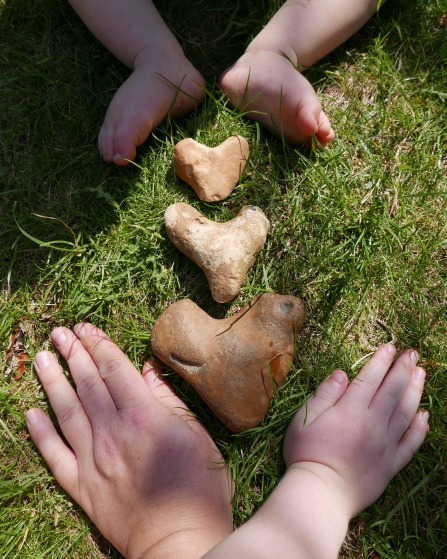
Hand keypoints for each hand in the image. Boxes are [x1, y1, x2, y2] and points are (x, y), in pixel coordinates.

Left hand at [26, 323, 232, 558]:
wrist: (179, 541)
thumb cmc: (198, 487)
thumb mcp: (197, 435)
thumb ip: (169, 400)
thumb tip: (147, 371)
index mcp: (143, 416)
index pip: (113, 369)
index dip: (98, 345)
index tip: (86, 328)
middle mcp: (112, 432)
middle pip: (87, 384)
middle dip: (72, 354)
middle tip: (59, 333)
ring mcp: (93, 459)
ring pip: (66, 412)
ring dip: (52, 382)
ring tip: (42, 359)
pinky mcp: (82, 487)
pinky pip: (54, 456)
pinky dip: (39, 434)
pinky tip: (29, 414)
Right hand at [283, 344, 428, 516]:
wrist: (320, 493)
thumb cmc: (306, 453)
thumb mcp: (304, 417)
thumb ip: (325, 394)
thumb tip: (342, 373)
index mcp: (351, 410)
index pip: (370, 379)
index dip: (381, 361)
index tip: (390, 347)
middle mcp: (373, 424)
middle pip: (393, 391)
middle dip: (403, 369)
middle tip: (412, 353)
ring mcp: (385, 445)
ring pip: (406, 413)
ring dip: (415, 391)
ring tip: (422, 374)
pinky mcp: (390, 465)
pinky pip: (410, 444)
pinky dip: (420, 429)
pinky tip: (424, 416)